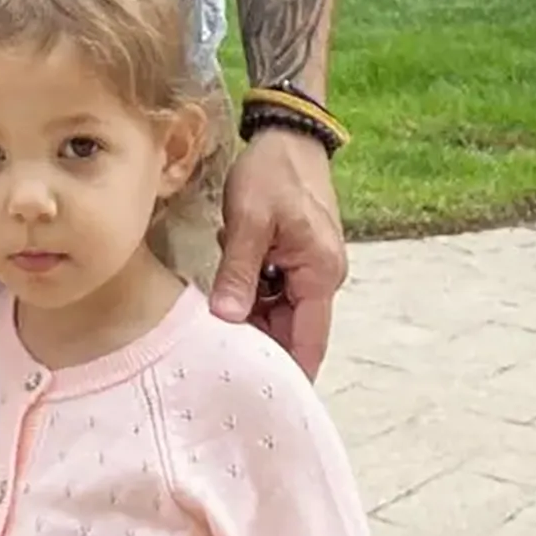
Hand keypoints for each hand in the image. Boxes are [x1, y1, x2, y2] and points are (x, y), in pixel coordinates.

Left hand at [209, 124, 345, 378]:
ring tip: (213, 328)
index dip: (287, 374)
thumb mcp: (250, 218)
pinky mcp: (295, 255)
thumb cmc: (272, 170)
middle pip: (291, 330)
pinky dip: (250, 292)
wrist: (287, 132)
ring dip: (250, 315)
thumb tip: (228, 319)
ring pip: (278, 310)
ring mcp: (309, 267)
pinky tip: (224, 286)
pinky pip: (273, 288)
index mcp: (320, 274)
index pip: (308, 343)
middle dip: (258, 344)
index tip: (259, 403)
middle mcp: (322, 277)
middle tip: (217, 367)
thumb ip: (240, 270)